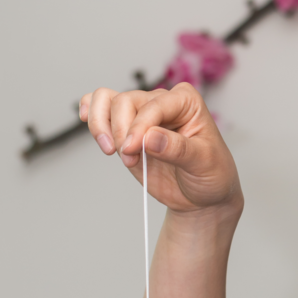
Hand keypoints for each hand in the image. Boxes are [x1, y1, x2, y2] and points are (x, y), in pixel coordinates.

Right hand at [79, 83, 241, 216]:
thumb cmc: (211, 174)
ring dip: (102, 125)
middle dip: (121, 132)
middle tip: (130, 159)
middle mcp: (161, 102)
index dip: (139, 127)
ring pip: (107, 101)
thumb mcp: (204, 163)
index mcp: (185, 101)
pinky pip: (101, 108)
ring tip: (110, 149)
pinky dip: (91, 113)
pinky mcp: (126, 130)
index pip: (153, 105)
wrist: (201, 196)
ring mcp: (141, 115)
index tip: (132, 150)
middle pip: (124, 101)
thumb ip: (178, 149)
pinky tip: (87, 121)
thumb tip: (149, 138)